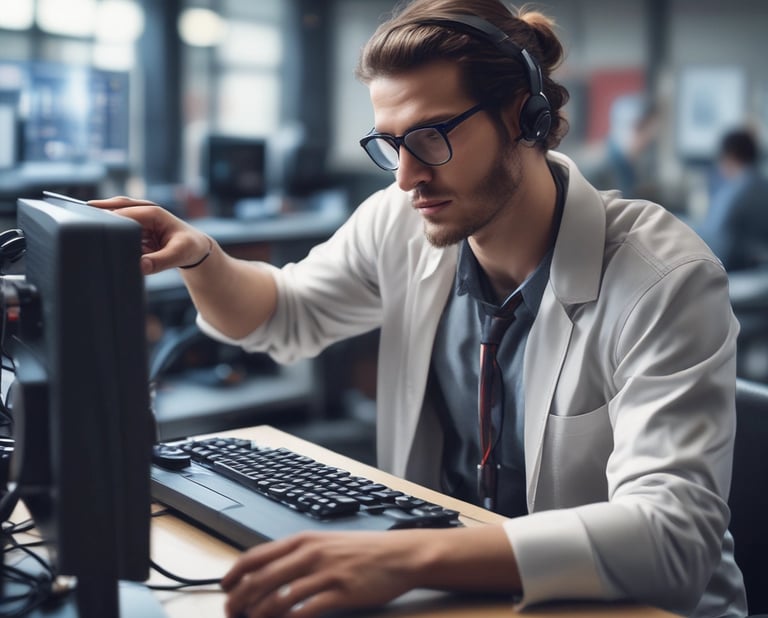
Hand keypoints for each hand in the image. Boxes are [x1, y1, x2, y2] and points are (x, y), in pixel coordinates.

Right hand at [88, 196, 211, 274]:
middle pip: (111, 208)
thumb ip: (159, 261)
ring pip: (111, 217)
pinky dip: (106, 232)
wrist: (195, 248)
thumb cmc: (189, 247)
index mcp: (152, 213)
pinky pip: (117, 229)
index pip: (122, 213)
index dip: (105, 218)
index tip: (87, 226)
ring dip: (98, 222)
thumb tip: (139, 266)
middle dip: (93, 213)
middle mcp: (142, 212)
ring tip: (77, 228)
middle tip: (70, 217)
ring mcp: (137, 219)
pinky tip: (92, 239)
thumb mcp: (179, 255)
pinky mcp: (134, 229)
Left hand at [221, 530, 426, 617]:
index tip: (224, 588)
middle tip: (232, 613)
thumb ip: (297, 555)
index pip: (257, 555)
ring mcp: (325, 573)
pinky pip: (305, 611)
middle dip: (240, 600)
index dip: (235, 574)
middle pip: (261, 579)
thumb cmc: (362, 551)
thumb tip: (268, 573)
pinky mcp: (341, 593)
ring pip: (279, 597)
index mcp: (303, 540)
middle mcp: (310, 554)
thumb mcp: (325, 544)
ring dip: (260, 615)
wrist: (398, 555)